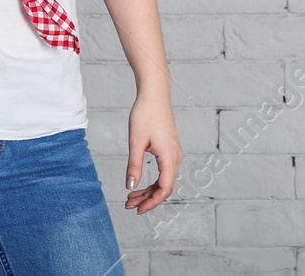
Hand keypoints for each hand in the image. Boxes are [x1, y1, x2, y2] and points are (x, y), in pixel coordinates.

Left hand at [123, 88, 180, 215]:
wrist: (155, 95)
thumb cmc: (145, 114)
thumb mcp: (136, 141)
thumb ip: (134, 166)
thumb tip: (130, 187)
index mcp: (169, 157)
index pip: (165, 189)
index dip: (152, 202)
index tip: (137, 209)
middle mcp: (175, 157)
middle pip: (165, 187)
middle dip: (147, 198)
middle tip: (129, 205)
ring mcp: (174, 153)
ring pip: (164, 180)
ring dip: (149, 191)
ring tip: (131, 197)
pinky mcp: (170, 149)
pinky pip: (164, 171)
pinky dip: (152, 181)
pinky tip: (139, 183)